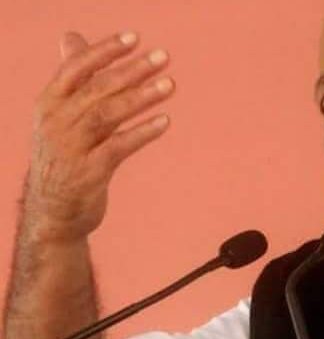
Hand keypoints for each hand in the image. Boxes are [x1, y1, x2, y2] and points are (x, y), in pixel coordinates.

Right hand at [23, 31, 173, 241]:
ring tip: (170, 85)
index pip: (76, 67)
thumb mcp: (61, 116)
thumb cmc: (64, 157)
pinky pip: (120, 146)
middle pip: (98, 88)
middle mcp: (56, 121)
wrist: (53, 211)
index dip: (106, 50)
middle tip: (163, 57)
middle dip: (133, 70)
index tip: (135, 38)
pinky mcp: (90, 172)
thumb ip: (73, 80)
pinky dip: (143, 132)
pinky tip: (165, 121)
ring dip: (142, 97)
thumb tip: (73, 38)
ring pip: (109, 114)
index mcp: (49, 102)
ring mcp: (71, 147)